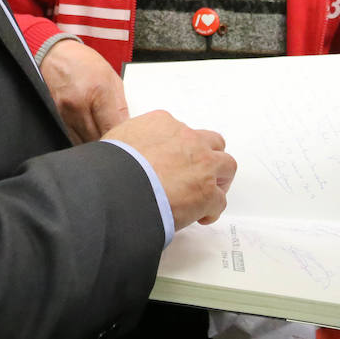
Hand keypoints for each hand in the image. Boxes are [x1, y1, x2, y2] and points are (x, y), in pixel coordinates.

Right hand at [40, 38, 128, 143]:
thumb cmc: (84, 62)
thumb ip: (120, 106)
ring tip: (101, 135)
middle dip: (108, 142)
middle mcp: (79, 103)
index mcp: (98, 90)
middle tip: (116, 140)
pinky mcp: (55, 117)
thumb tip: (127, 128)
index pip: (112, 128)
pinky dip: (80, 139)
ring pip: (83, 143)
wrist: (55, 54)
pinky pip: (70, 137)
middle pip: (97, 139)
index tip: (126, 139)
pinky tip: (87, 133)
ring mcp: (64, 112)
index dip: (121, 138)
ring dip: (94, 143)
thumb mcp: (111, 78)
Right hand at [104, 110, 235, 228]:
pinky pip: (220, 200)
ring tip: (208, 193)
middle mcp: (188, 139)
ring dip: (219, 180)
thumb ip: (130, 141)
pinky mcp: (207, 192)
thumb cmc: (112, 166)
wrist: (119, 187)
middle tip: (199, 174)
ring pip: (227, 166)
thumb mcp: (116, 139)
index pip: (182, 131)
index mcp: (164, 123)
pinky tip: (201, 217)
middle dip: (208, 158)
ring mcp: (202, 164)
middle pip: (212, 143)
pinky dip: (213, 210)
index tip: (177, 162)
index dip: (182, 149)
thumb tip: (127, 152)